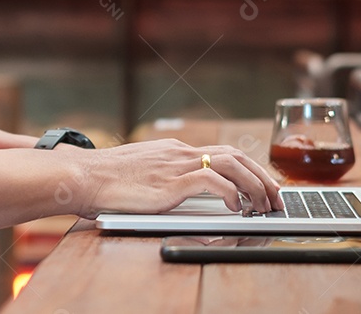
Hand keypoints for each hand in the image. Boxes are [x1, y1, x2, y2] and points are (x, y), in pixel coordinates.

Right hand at [68, 139, 284, 216]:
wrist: (83, 176)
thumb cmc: (105, 181)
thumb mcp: (141, 174)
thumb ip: (162, 177)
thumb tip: (177, 191)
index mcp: (175, 150)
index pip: (223, 153)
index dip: (249, 168)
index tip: (263, 184)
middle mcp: (181, 153)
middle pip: (236, 155)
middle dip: (262, 175)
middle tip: (277, 197)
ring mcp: (177, 165)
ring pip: (231, 165)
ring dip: (254, 185)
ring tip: (264, 206)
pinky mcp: (171, 183)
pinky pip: (212, 182)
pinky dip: (231, 194)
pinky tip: (237, 208)